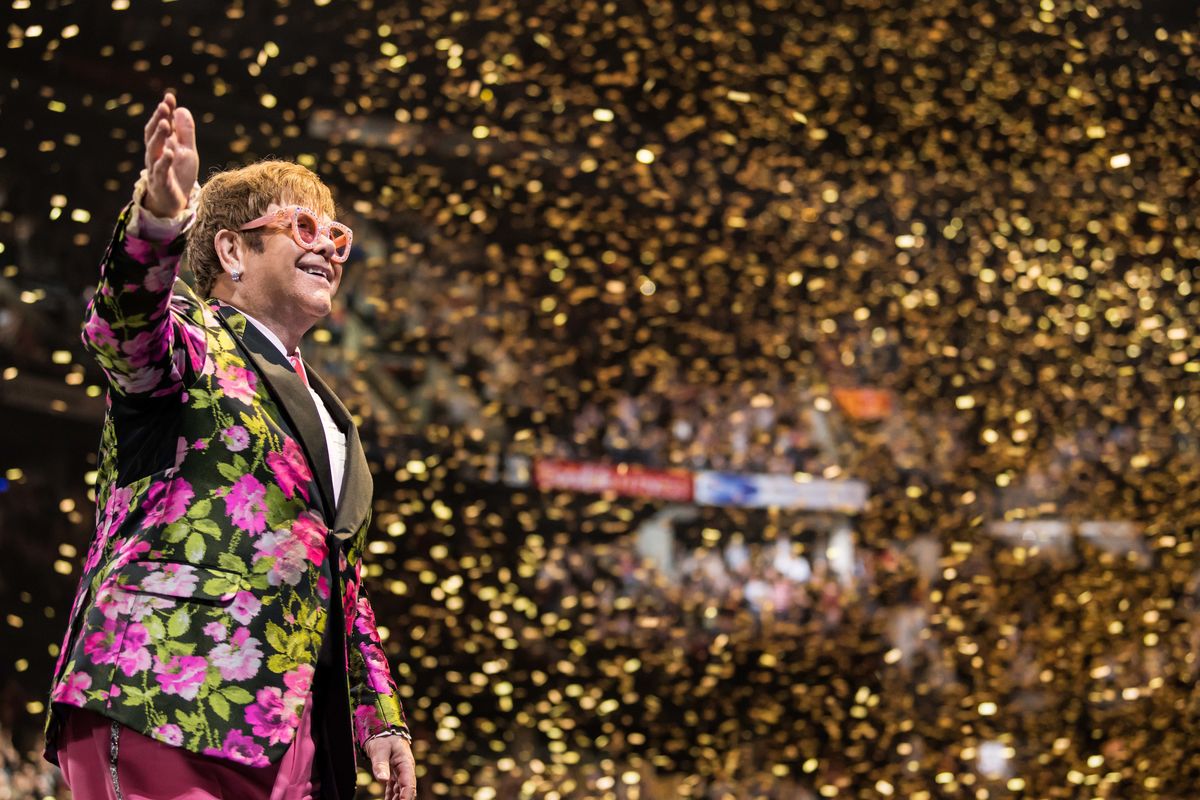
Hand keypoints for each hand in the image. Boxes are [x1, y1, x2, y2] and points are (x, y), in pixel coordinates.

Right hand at [142, 91, 197, 217]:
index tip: (169, 96)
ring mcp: (156, 167)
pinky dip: (164, 161)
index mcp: (163, 144)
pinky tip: (169, 152)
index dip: (164, 111)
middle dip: (158, 119)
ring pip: (154, 150)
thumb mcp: (187, 151)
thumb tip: (181, 109)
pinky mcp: (160, 182)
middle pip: (153, 134)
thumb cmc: (179, 174)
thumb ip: (185, 132)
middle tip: (164, 106)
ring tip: (166, 124)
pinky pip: (160, 171)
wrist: (175, 202)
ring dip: (159, 136)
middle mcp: (156, 153)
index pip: (161, 124)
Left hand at [364, 735, 416, 799]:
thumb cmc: (383, 738)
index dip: (406, 797)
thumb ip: (381, 764)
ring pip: (400, 792)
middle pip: (406, 791)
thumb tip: (382, 780)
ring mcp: (400, 773)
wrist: (384, 730)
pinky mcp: (393, 775)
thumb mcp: (380, 749)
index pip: (409, 785)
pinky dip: (391, 798)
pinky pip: (393, 789)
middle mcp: (405, 771)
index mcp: (406, 764)